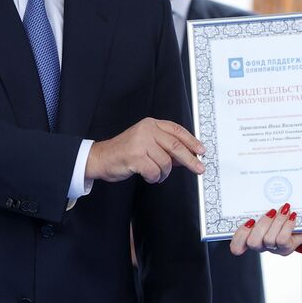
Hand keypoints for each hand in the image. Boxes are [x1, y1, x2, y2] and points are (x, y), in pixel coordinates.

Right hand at [86, 118, 204, 184]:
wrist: (100, 158)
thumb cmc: (124, 151)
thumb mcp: (146, 143)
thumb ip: (166, 147)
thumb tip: (188, 155)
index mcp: (151, 124)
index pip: (177, 131)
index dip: (192, 141)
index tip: (202, 151)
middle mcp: (146, 131)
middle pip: (176, 146)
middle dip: (190, 160)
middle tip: (199, 168)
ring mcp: (140, 143)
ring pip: (166, 162)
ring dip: (164, 173)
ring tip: (157, 174)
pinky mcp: (135, 157)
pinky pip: (154, 172)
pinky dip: (154, 177)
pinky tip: (149, 176)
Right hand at [230, 205, 301, 255]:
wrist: (301, 224)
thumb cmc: (279, 216)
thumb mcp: (265, 210)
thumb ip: (258, 206)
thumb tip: (256, 191)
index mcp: (250, 237)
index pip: (236, 246)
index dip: (240, 235)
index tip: (250, 220)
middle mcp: (260, 245)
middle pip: (252, 242)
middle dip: (262, 224)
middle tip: (272, 211)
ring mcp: (273, 248)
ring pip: (268, 240)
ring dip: (277, 221)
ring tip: (285, 210)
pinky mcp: (286, 248)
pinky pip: (283, 239)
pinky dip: (287, 225)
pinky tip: (292, 216)